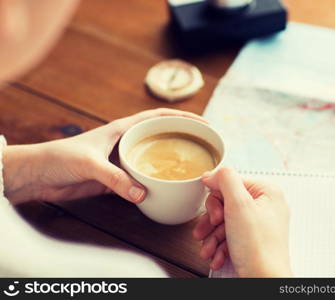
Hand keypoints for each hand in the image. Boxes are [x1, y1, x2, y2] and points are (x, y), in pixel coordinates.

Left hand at [3, 108, 206, 203]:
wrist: (39, 175)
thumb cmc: (60, 158)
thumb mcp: (89, 164)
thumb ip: (115, 178)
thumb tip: (142, 194)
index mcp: (122, 129)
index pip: (158, 117)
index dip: (182, 117)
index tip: (203, 123)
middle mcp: (125, 142)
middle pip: (160, 136)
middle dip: (182, 138)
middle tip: (204, 147)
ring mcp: (122, 160)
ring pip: (153, 158)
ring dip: (170, 162)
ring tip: (191, 169)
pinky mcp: (116, 178)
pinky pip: (141, 179)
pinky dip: (154, 182)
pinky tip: (165, 189)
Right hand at [193, 167, 291, 277]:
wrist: (264, 281)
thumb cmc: (259, 248)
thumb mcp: (239, 205)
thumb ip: (226, 180)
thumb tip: (212, 173)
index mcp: (267, 192)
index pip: (232, 182)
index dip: (217, 198)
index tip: (214, 213)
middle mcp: (265, 206)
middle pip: (226, 203)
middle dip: (212, 221)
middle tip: (209, 230)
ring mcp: (259, 224)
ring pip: (225, 222)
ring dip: (212, 237)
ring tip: (208, 248)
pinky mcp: (253, 240)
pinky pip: (230, 236)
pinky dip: (220, 247)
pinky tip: (216, 256)